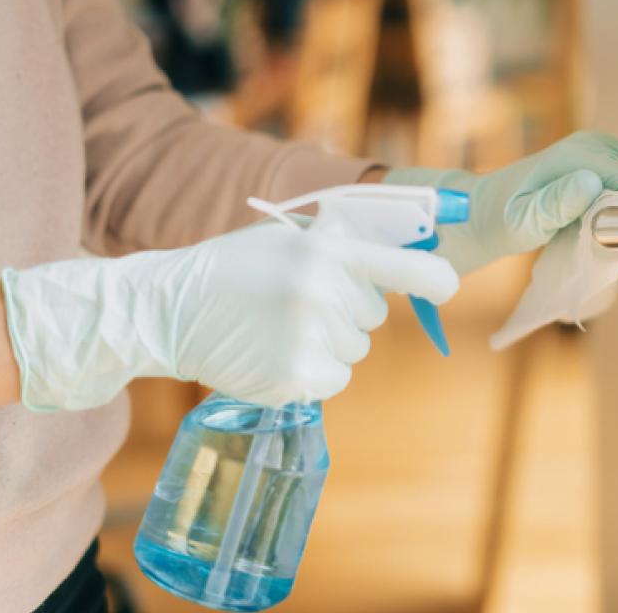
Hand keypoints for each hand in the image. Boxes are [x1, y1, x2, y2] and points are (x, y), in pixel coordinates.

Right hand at [2, 220, 457, 410]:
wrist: (169, 309)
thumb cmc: (234, 268)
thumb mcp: (288, 237)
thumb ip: (342, 242)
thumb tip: (405, 248)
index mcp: (328, 250)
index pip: (406, 268)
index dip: (435, 280)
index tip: (448, 286)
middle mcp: (325, 292)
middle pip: (375, 316)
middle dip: (349, 312)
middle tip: (298, 302)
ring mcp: (310, 337)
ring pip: (355, 351)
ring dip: (329, 344)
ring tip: (279, 327)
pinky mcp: (296, 377)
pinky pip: (335, 380)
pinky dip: (314, 374)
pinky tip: (276, 354)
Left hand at [386, 131, 617, 274]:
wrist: (483, 211)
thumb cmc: (500, 221)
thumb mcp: (523, 221)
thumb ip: (556, 204)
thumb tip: (590, 182)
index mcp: (579, 155)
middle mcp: (592, 145)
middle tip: (615, 254)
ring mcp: (595, 150)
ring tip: (603, 244)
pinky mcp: (595, 162)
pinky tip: (600, 232)